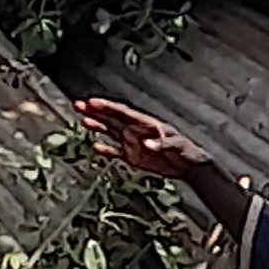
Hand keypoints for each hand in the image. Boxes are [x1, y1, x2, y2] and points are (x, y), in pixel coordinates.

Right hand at [74, 97, 213, 182]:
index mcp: (146, 124)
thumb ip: (160, 145)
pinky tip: (95, 147)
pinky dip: (106, 150)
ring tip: (83, 119)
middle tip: (78, 105)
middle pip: (112, 118)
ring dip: (97, 125)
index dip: (107, 107)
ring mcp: (133, 143)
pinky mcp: (133, 157)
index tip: (92, 102)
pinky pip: (116, 151)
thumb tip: (146, 145)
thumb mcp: (177, 146)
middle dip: (95, 111)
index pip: (122, 112)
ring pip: (111, 131)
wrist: (191, 167)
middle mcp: (136, 131)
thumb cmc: (187, 152)